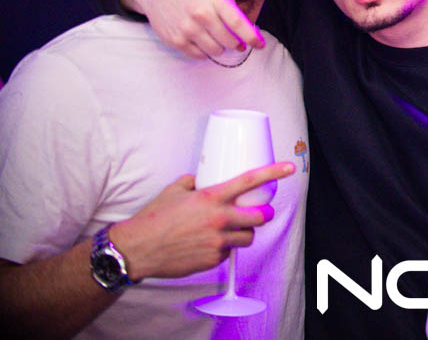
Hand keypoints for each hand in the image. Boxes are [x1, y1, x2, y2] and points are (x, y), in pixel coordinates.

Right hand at [109, 161, 294, 280]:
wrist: (138, 249)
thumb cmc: (154, 218)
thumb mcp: (174, 190)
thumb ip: (194, 182)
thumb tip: (204, 177)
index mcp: (211, 197)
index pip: (249, 180)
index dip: (273, 172)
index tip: (290, 168)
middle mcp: (218, 218)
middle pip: (260, 217)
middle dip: (264, 214)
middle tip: (260, 213)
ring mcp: (217, 241)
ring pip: (247, 237)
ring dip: (244, 233)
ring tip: (229, 230)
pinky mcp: (213, 259)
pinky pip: (228, 252)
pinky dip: (224, 248)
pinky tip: (207, 244)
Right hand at [125, 0, 264, 57]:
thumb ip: (233, 10)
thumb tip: (250, 34)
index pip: (238, 23)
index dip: (252, 37)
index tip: (259, 44)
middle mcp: (201, 14)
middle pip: (229, 42)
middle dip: (236, 43)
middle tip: (233, 38)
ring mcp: (187, 29)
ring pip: (216, 51)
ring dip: (220, 47)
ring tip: (215, 37)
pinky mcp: (176, 41)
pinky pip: (200, 56)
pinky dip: (205, 51)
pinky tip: (202, 39)